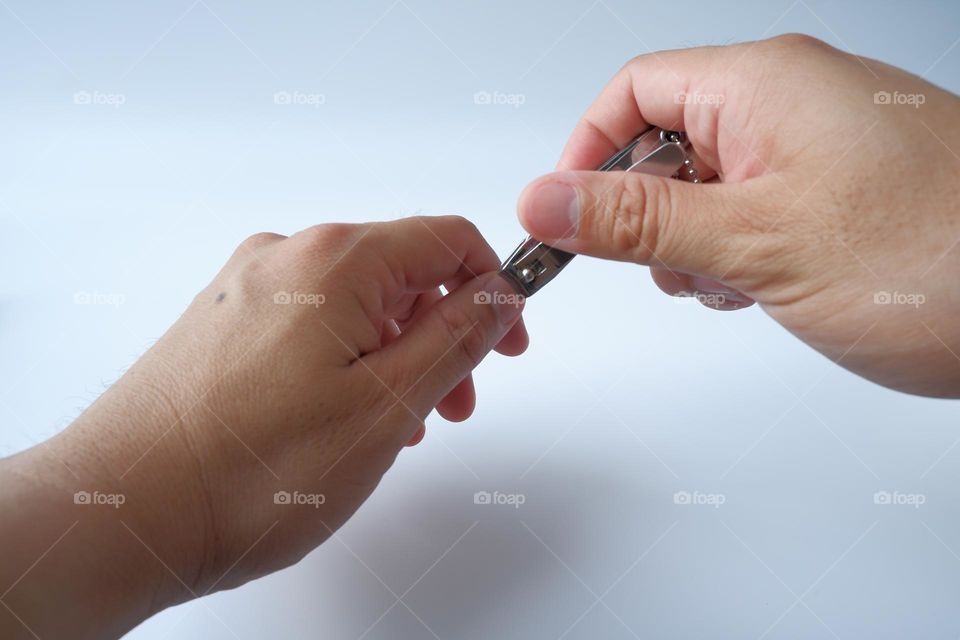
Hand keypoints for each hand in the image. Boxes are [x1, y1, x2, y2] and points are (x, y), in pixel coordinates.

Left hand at [0, 216, 526, 638]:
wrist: (124, 511)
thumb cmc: (252, 468)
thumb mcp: (386, 404)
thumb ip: (456, 339)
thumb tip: (500, 293)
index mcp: (335, 259)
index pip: (446, 238)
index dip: (493, 286)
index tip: (511, 340)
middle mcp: (287, 256)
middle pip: (400, 273)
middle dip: (444, 333)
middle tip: (457, 402)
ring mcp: (247, 288)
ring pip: (355, 304)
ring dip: (396, 355)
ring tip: (398, 426)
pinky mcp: (223, 323)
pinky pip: (310, 325)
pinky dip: (347, 362)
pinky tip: (345, 418)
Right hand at [517, 34, 959, 397]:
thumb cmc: (936, 262)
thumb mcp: (755, 243)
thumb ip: (638, 221)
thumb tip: (544, 200)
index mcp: (764, 84)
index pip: (634, 92)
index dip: (588, 152)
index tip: (569, 217)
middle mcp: (791, 100)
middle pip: (666, 139)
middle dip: (648, 211)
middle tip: (671, 267)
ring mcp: (818, 145)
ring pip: (707, 182)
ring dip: (693, 241)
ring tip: (734, 283)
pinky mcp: (839, 189)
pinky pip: (753, 207)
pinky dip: (737, 250)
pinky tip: (765, 286)